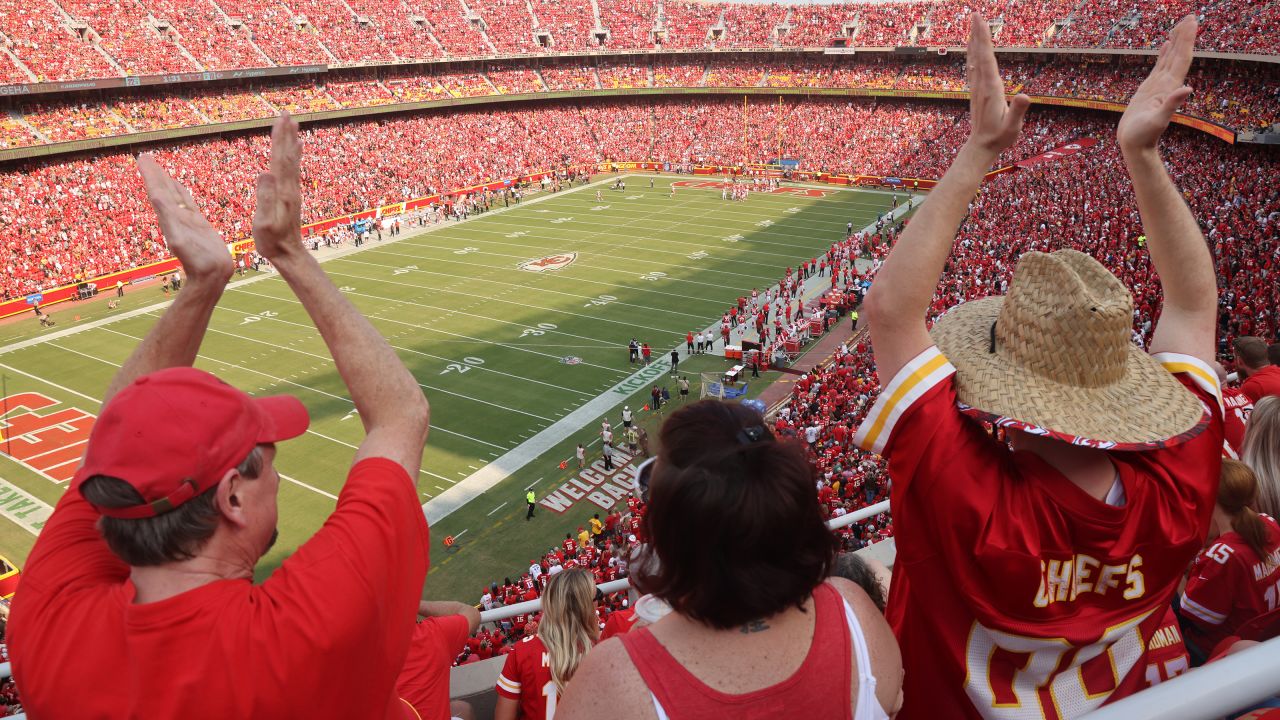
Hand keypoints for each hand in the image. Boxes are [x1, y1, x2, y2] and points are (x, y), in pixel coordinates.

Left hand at [138, 154, 232, 283]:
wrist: (212, 276)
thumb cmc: (198, 260)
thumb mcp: (180, 236)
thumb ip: (169, 216)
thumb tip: (155, 195)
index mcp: (168, 217)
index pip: (157, 191)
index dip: (150, 175)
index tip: (142, 158)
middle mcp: (174, 217)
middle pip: (163, 190)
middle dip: (155, 174)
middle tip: (145, 156)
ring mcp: (186, 220)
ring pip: (174, 196)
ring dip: (166, 181)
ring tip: (159, 168)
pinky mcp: (198, 224)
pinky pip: (187, 203)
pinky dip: (181, 192)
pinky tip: (178, 186)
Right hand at [252, 112, 303, 259]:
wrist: (289, 254)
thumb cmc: (272, 241)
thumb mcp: (264, 222)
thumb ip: (265, 198)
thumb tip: (265, 173)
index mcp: (282, 191)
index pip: (280, 158)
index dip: (280, 138)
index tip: (280, 119)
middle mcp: (290, 188)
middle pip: (288, 155)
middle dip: (287, 134)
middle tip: (287, 113)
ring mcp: (293, 191)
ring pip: (292, 161)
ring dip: (291, 141)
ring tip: (293, 125)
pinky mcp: (292, 196)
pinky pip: (293, 170)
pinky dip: (294, 156)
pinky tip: (295, 150)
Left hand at [965, 13, 1029, 154]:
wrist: (981, 148)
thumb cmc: (1000, 138)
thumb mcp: (1013, 127)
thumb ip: (1018, 111)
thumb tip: (1024, 95)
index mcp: (992, 89)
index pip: (988, 58)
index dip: (985, 39)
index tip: (981, 22)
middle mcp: (982, 85)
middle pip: (979, 54)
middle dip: (978, 33)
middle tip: (975, 14)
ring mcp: (977, 88)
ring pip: (974, 59)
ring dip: (974, 40)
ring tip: (973, 24)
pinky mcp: (976, 92)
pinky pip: (973, 67)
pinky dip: (973, 54)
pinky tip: (971, 48)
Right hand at [1118, 16, 1195, 153]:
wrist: (1136, 145)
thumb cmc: (1143, 136)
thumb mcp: (1157, 120)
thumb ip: (1172, 105)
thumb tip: (1187, 89)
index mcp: (1170, 87)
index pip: (1181, 58)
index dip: (1187, 40)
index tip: (1192, 22)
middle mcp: (1168, 83)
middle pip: (1178, 54)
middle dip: (1184, 35)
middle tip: (1190, 16)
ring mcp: (1160, 85)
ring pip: (1170, 58)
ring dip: (1176, 41)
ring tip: (1180, 25)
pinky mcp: (1150, 88)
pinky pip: (1159, 66)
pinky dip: (1164, 54)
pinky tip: (1165, 45)